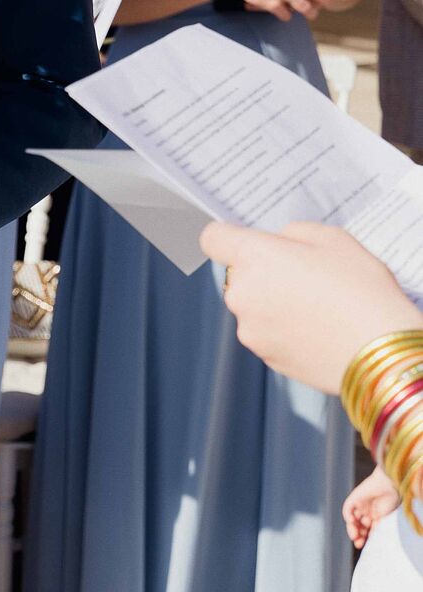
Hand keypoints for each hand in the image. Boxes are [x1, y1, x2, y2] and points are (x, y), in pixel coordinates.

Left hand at [201, 220, 417, 392]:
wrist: (378, 350)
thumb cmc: (360, 289)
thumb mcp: (333, 239)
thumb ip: (294, 233)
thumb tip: (280, 243)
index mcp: (254, 256)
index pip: (212, 237)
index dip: (227, 236)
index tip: (242, 240)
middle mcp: (242, 293)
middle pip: (238, 275)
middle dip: (263, 273)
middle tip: (304, 276)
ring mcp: (250, 329)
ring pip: (253, 306)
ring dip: (273, 304)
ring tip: (318, 307)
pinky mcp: (265, 358)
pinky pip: (267, 334)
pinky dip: (284, 331)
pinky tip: (318, 330)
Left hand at [343, 465, 400, 547]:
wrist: (390, 484)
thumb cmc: (392, 501)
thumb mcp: (385, 518)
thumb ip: (377, 528)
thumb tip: (372, 543)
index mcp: (375, 516)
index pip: (367, 529)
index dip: (364, 538)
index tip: (363, 547)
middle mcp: (366, 511)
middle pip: (358, 526)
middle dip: (358, 535)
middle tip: (358, 544)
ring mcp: (359, 505)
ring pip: (352, 519)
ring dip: (352, 528)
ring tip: (355, 536)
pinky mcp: (354, 498)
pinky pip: (347, 509)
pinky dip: (348, 516)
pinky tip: (352, 522)